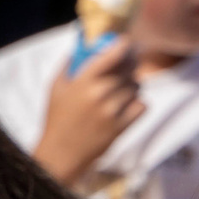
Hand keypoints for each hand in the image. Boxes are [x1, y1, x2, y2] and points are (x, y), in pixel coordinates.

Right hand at [31, 37, 142, 185]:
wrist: (62, 154)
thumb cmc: (57, 120)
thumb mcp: (55, 88)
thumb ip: (67, 65)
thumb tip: (79, 47)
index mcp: (84, 81)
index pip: (114, 55)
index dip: (125, 46)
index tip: (127, 43)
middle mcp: (101, 93)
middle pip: (129, 69)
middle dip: (131, 63)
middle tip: (128, 64)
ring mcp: (113, 111)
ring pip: (137, 86)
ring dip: (133, 84)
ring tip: (123, 88)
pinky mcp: (122, 127)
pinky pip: (142, 106)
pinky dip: (138, 103)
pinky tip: (128, 104)